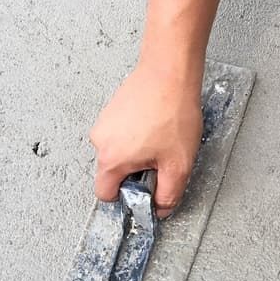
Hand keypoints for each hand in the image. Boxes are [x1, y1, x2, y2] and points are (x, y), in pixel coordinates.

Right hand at [89, 60, 202, 217]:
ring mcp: (104, 122)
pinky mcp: (112, 109)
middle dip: (137, 172)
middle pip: (113, 172)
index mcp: (111, 158)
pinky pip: (122, 133)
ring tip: (161, 137)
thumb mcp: (178, 165)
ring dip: (138, 152)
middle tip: (161, 158)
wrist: (170, 72)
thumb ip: (168, 194)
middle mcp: (100, 140)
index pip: (105, 194)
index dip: (126, 198)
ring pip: (119, 151)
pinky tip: (156, 124)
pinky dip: (137, 134)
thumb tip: (162, 208)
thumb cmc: (173, 112)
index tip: (144, 192)